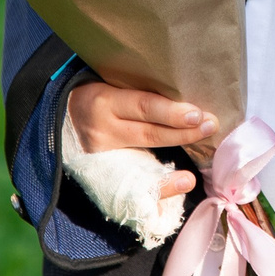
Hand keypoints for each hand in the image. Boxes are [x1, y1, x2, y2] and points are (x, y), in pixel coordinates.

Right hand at [66, 81, 208, 199]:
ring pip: (140, 164)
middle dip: (183, 134)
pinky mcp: (101, 172)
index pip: (143, 106)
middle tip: (211, 127)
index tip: (198, 114)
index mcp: (105, 101)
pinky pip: (131, 186)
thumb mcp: (115, 85)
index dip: (171, 112)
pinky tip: (177, 189)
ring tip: (191, 178)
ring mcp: (100, 154)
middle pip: (147, 134)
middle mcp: (101, 129)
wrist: (63, 119)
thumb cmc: (103, 96)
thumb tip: (190, 94)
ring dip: (169, 175)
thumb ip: (144, 91)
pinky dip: (156, 190)